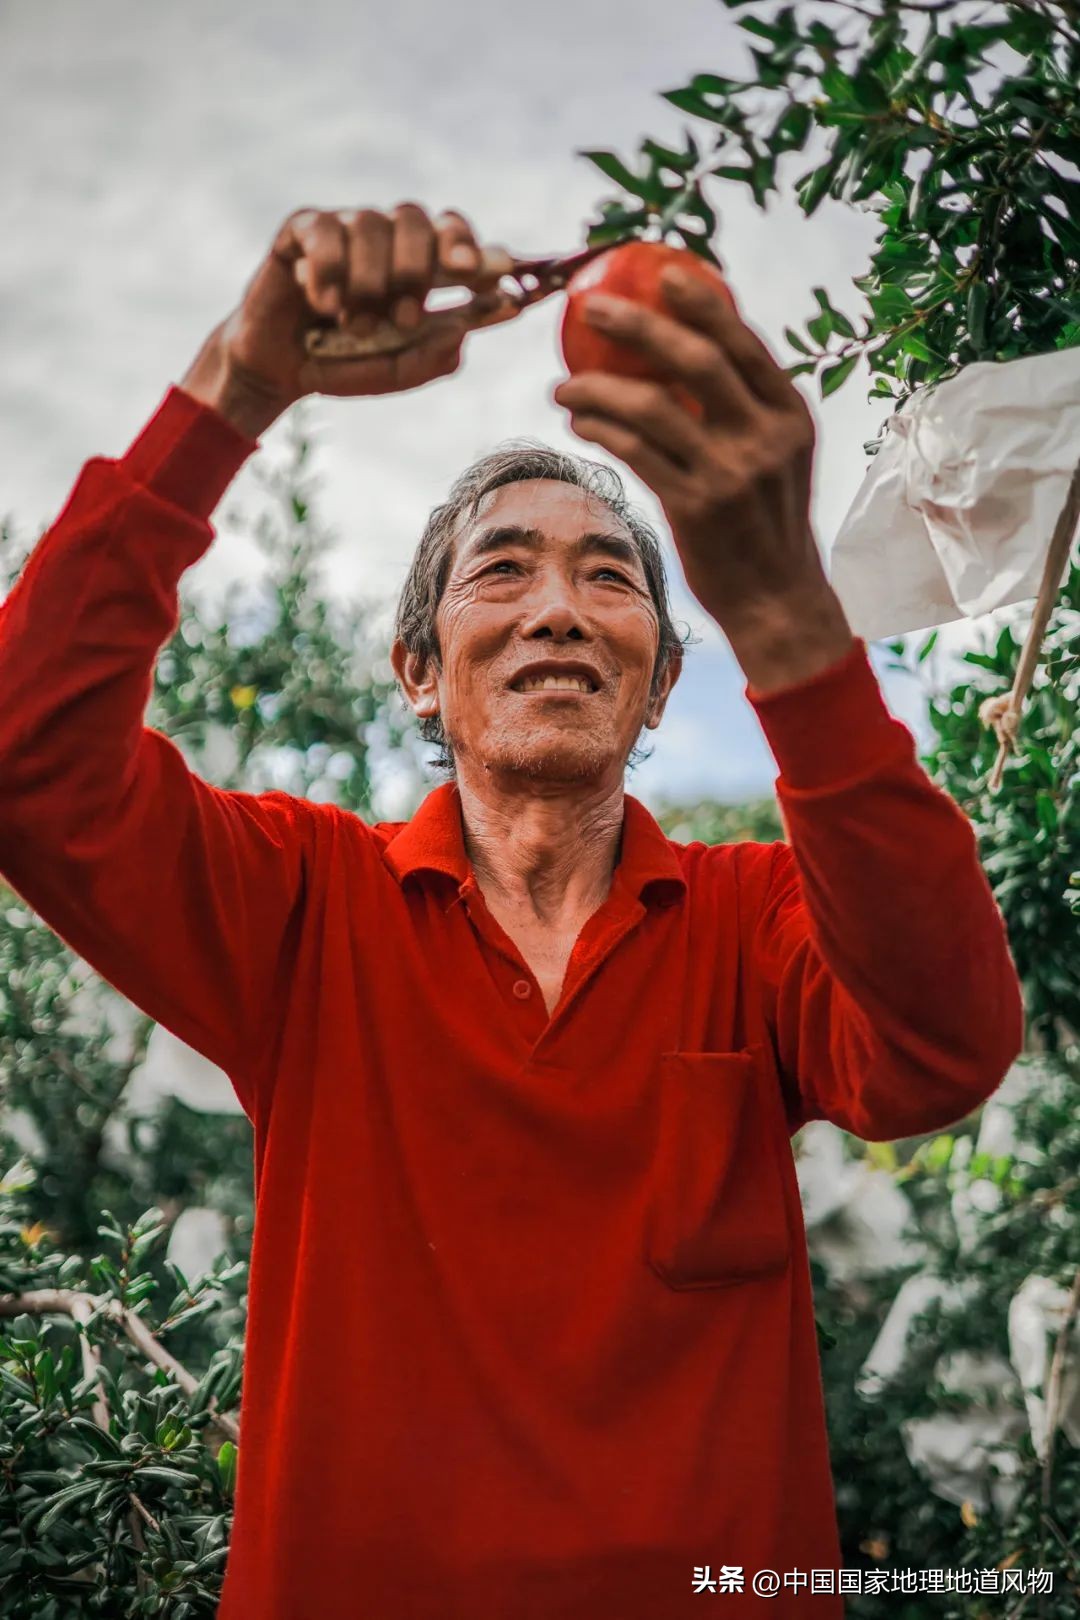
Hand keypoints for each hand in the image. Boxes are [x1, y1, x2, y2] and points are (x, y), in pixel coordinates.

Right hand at [182, 203, 487, 435]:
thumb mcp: (397, 372)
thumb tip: (466, 328)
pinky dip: (330, 272)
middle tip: (405, 318)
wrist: (280, 371)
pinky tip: (326, 306)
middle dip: (417, 269)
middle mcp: (385, 239)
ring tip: (355, 325)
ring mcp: (345, 229)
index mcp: (417, 264)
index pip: (452, 233)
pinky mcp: (303, 229)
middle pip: (417, 219)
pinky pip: (327, 231)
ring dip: (369, 284)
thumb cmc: (345, 363)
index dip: (468, 246)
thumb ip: (435, 356)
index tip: (477, 276)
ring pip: (373, 225)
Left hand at [552, 267, 852, 684]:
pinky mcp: (695, 507)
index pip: (744, 344)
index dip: (703, 304)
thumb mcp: (777, 456)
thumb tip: (688, 347)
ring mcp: (730, 473)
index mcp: (791, 415)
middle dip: (637, 326)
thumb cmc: (765, 520)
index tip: (664, 275)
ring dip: (597, 389)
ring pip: (652, 408)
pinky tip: (579, 422)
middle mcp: (765, 438)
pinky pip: (636, 453)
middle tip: (590, 310)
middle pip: (695, 362)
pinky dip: (601, 429)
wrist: (777, 597)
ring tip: (563, 385)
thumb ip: (746, 407)